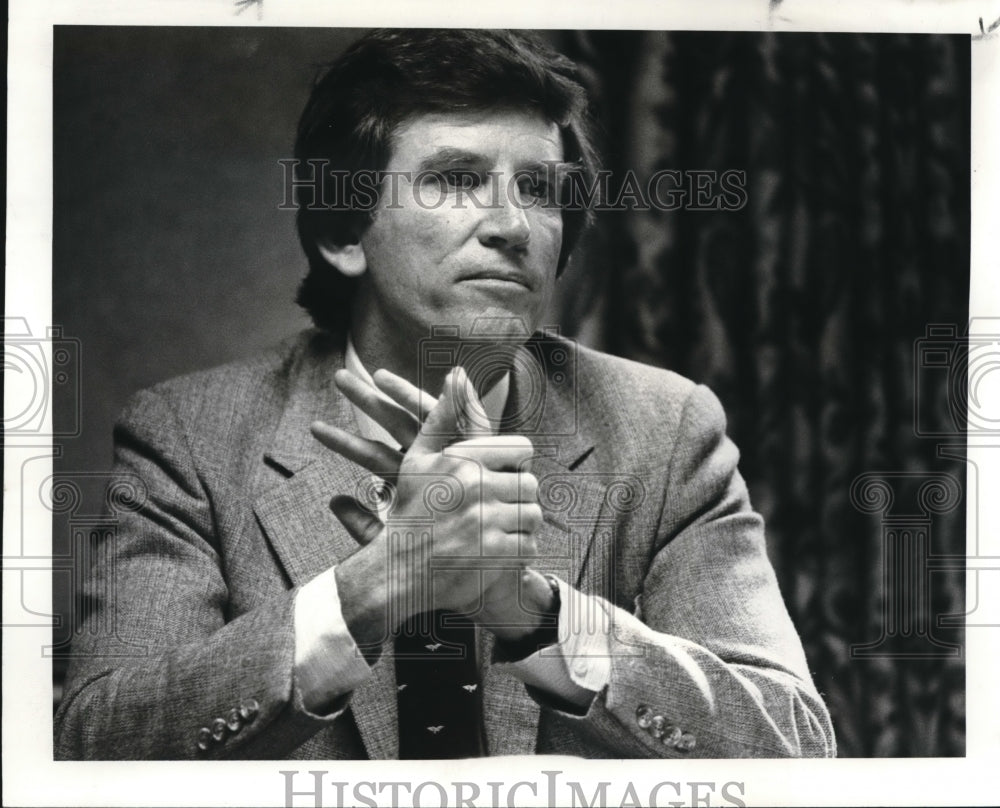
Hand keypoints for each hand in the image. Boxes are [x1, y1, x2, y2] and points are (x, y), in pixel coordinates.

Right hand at [311, 367, 541, 638]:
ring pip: (533, 515)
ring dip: (522, 524)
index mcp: (462, 462)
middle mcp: (476, 489)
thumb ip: (442, 415)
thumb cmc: (410, 512)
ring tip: (501, 530)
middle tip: (503, 507)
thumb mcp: (419, 459)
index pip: (521, 449)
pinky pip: (530, 546)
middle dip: (520, 497)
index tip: (505, 475)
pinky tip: (499, 552)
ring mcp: (487, 525)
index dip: (517, 463)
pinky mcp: (495, 557)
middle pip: (530, 484)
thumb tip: (458, 373)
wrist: (397, 573)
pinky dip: (520, 551)